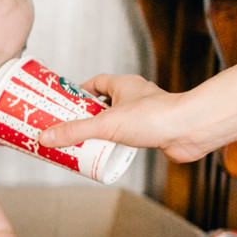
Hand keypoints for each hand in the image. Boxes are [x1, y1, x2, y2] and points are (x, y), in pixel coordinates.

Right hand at [37, 74, 210, 162]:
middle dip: (87, 117)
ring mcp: (145, 114)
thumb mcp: (106, 124)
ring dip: (102, 132)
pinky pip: (128, 136)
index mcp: (124, 85)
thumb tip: (47, 137)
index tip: (65, 105)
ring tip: (84, 144)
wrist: (189, 130)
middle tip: (70, 129)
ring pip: (116, 121)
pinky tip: (108, 153)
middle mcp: (135, 96)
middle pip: (103, 104)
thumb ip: (75, 131)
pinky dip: (117, 144)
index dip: (80, 93)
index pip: (96, 83)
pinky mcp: (152, 131)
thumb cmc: (155, 117)